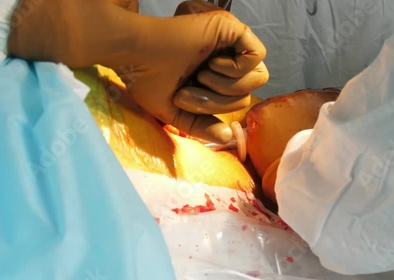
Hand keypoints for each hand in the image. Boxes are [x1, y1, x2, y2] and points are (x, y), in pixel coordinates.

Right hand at [115, 1, 267, 142]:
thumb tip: (227, 136)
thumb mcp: (176, 111)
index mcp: (214, 77)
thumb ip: (201, 125)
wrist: (134, 52)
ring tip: (202, 73)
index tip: (182, 96)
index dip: (215, 107)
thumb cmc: (147, 78)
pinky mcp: (232, 28)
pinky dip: (236, 68)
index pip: (238, 100)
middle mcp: (225, 59)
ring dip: (228, 85)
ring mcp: (230, 43)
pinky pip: (257, 55)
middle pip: (250, 92)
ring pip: (259, 76)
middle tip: (192, 85)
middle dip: (221, 100)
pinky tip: (212, 63)